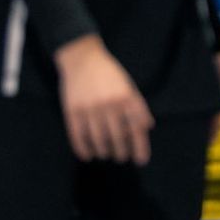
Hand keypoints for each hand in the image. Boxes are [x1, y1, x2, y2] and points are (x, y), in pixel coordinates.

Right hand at [57, 37, 153, 165]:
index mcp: (126, 98)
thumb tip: (148, 127)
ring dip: (103, 152)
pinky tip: (87, 155)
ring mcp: (89, 107)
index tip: (141, 161)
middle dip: (121, 152)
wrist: (82, 58)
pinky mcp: (72, 110)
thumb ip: (138, 106)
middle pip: (118, 137)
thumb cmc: (110, 74)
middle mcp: (109, 104)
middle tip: (121, 158)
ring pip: (98, 139)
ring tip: (106, 155)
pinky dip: (83, 148)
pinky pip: (77, 135)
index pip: (137, 129)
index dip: (140, 147)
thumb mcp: (129, 86)